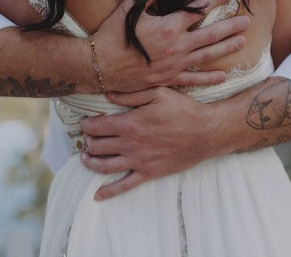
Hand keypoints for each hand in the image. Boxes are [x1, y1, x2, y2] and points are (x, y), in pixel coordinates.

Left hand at [79, 87, 216, 200]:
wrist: (206, 132)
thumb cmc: (184, 110)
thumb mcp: (158, 93)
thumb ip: (131, 95)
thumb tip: (108, 94)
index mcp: (130, 123)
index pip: (96, 126)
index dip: (85, 124)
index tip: (84, 122)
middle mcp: (130, 144)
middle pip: (96, 146)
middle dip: (87, 141)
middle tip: (88, 137)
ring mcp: (138, 161)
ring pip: (104, 166)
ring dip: (90, 162)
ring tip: (85, 158)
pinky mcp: (148, 173)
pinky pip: (124, 186)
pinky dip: (109, 192)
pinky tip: (97, 196)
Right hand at [93, 0, 249, 91]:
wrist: (99, 66)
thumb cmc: (112, 35)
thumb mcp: (130, 8)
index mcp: (169, 26)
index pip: (199, 10)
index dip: (214, 1)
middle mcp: (177, 47)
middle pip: (211, 34)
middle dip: (230, 26)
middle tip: (247, 22)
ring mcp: (175, 65)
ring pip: (207, 55)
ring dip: (226, 48)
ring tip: (242, 41)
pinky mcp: (168, 79)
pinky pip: (193, 80)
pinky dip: (209, 78)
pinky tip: (223, 76)